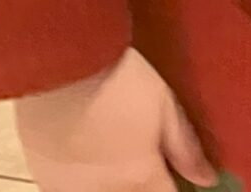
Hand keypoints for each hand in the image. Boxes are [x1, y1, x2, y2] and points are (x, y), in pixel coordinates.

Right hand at [14, 48, 217, 190]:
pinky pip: (69, 191)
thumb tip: (208, 179)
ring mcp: (70, 189)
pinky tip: (86, 158)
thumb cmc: (122, 83)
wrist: (63, 70)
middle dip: (141, 186)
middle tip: (142, 158)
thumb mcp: (166, 107)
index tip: (175, 176)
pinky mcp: (42, 178)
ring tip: (113, 154)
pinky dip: (82, 183)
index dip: (175, 187)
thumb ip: (185, 149)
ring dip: (114, 186)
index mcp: (140, 178)